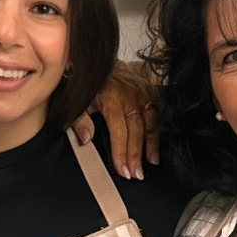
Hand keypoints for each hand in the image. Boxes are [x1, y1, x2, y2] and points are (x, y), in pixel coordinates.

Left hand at [70, 63, 158, 179]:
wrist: (102, 62)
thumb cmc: (90, 84)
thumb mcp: (78, 100)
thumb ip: (79, 120)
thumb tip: (85, 139)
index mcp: (113, 98)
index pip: (119, 131)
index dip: (121, 152)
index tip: (123, 170)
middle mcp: (131, 95)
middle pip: (136, 130)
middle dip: (136, 155)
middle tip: (136, 174)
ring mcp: (144, 93)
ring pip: (150, 123)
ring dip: (151, 145)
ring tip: (150, 164)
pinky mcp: (151, 92)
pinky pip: (158, 114)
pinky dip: (158, 132)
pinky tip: (157, 148)